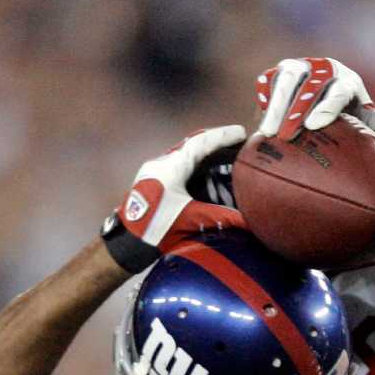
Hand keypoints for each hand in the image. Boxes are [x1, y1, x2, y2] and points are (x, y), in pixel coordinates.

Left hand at [100, 125, 248, 274]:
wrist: (127, 243)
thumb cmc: (155, 230)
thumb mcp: (191, 221)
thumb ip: (220, 217)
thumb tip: (247, 221)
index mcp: (172, 167)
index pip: (202, 143)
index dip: (223, 136)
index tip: (240, 131)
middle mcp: (162, 163)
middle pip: (192, 143)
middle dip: (213, 140)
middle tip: (232, 139)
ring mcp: (153, 170)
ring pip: (182, 152)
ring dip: (201, 151)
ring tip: (219, 153)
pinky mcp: (150, 179)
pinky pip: (174, 162)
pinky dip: (191, 163)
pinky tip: (199, 171)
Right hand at [256, 57, 374, 137]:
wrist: (324, 103)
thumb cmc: (345, 120)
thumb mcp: (360, 123)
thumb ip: (370, 123)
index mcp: (345, 80)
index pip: (338, 90)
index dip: (327, 106)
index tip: (313, 126)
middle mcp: (321, 69)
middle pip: (308, 83)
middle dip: (295, 109)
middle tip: (286, 135)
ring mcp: (298, 68)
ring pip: (285, 79)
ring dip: (276, 106)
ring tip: (267, 134)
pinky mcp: (277, 74)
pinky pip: (267, 81)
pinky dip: (264, 99)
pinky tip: (258, 123)